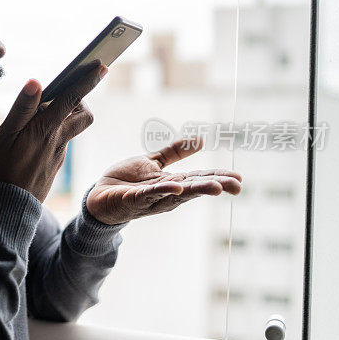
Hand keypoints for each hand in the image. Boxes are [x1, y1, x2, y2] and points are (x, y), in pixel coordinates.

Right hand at [0, 61, 108, 201]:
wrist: (11, 206)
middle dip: (80, 99)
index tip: (102, 65)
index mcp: (45, 128)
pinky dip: (52, 133)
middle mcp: (58, 139)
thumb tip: (37, 82)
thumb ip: (22, 108)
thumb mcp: (5, 136)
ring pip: (70, 128)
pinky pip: (60, 142)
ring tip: (37, 118)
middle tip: (62, 95)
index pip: (71, 98)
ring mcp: (59, 153)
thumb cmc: (2, 169)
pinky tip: (32, 140)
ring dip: (63, 116)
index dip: (87, 80)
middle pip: (83, 114)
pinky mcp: (55, 164)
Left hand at [85, 136, 242, 224]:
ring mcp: (150, 198)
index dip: (219, 177)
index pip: (199, 179)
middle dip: (215, 185)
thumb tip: (200, 139)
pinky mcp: (133, 199)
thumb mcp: (153, 163)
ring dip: (196, 190)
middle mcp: (166, 194)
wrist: (99, 195)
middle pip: (193, 188)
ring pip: (176, 193)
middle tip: (236, 185)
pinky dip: (162, 191)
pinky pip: (148, 195)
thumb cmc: (126, 181)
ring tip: (216, 187)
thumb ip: (174, 152)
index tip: (239, 179)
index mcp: (173, 184)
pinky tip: (176, 188)